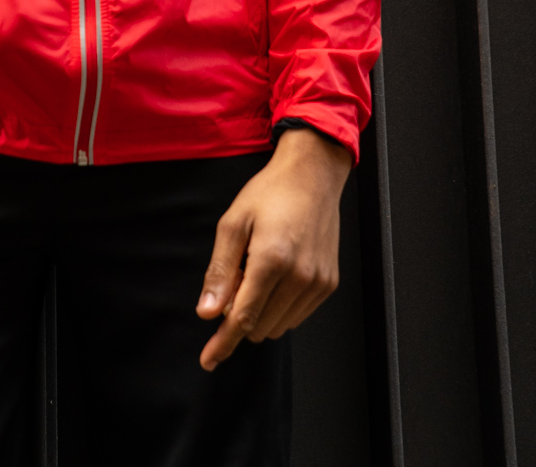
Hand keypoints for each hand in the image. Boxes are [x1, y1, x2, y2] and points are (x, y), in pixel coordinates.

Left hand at [195, 127, 351, 368]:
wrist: (313, 175)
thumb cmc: (270, 193)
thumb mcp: (233, 222)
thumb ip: (220, 270)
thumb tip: (207, 311)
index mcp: (271, 259)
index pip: (242, 318)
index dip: (223, 342)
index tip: (209, 359)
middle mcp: (299, 276)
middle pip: (259, 326)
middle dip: (240, 314)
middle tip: (237, 277)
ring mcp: (318, 282)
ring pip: (278, 326)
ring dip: (261, 312)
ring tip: (259, 270)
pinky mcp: (329, 284)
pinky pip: (297, 315)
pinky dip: (280, 306)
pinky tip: (277, 275)